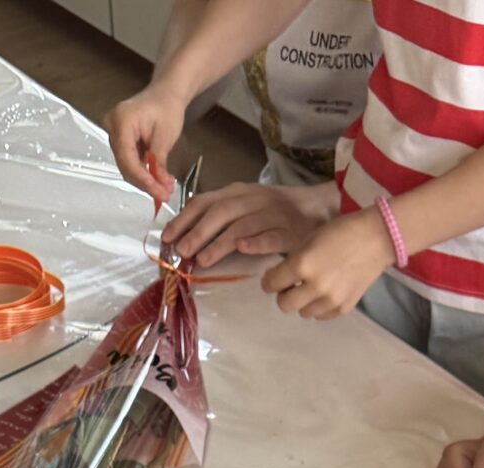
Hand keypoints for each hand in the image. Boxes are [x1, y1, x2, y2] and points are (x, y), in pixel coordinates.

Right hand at [108, 86, 183, 203]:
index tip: (157, 191)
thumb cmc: (166, 106)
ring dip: (146, 181)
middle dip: (145, 183)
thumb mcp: (165, 135)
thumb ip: (159, 161)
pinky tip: (157, 179)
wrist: (165, 95)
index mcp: (121, 120)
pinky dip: (143, 173)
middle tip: (163, 194)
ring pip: (127, 167)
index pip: (127, 158)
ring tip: (164, 188)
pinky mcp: (120, 142)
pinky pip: (129, 162)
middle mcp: (112, 127)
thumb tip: (159, 185)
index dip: (142, 178)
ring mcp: (114, 134)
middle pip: (125, 165)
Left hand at [165, 180, 335, 271]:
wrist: (317, 209)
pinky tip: (243, 251)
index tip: (167, 237)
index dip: (184, 219)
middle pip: (220, 212)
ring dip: (220, 242)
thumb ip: (220, 218)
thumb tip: (186, 237)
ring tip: (202, 260)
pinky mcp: (290, 230)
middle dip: (197, 232)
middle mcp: (252, 199)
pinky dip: (257, 242)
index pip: (205, 201)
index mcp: (238, 192)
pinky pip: (272, 236)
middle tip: (181, 252)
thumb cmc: (275, 213)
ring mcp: (272, 213)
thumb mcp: (244, 208)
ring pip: (242, 225)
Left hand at [263, 210, 393, 319]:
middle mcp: (314, 287)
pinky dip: (319, 307)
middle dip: (284, 294)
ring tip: (312, 288)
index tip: (272, 279)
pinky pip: (321, 316)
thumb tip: (280, 277)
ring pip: (303, 313)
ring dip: (303, 302)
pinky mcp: (343, 308)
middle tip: (291, 285)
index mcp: (302, 265)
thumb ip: (293, 260)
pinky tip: (326, 293)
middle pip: (285, 305)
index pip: (272, 284)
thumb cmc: (341, 231)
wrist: (376, 238)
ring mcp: (330, 301)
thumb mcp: (310, 239)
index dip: (269, 281)